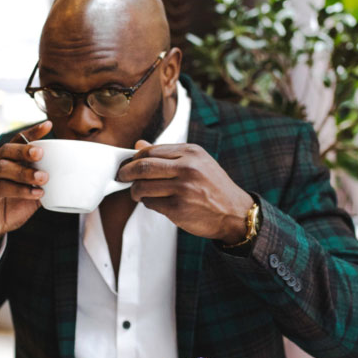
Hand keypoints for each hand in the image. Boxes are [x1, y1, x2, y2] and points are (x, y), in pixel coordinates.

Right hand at [0, 121, 51, 254]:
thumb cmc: (8, 208)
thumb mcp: (30, 195)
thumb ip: (42, 185)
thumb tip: (66, 179)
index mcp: (5, 160)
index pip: (18, 141)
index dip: (32, 133)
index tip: (48, 126)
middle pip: (7, 150)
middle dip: (25, 150)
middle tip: (41, 153)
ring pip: (3, 168)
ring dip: (24, 172)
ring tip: (43, 178)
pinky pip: (1, 188)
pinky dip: (20, 190)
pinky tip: (35, 193)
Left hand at [117, 140, 254, 244]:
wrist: (235, 213)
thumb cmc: (213, 187)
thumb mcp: (197, 163)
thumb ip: (167, 154)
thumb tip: (138, 144)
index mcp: (191, 152)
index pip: (151, 151)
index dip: (134, 159)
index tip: (128, 164)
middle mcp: (187, 167)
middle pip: (143, 167)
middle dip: (126, 173)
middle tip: (122, 177)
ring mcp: (183, 188)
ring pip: (143, 186)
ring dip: (135, 191)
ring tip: (138, 193)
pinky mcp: (178, 208)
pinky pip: (150, 203)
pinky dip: (147, 203)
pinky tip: (154, 202)